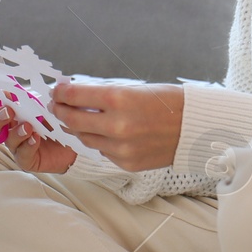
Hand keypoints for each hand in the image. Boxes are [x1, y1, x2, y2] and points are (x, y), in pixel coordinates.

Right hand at [0, 90, 77, 173]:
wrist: (73, 141)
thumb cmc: (55, 120)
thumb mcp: (44, 103)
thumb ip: (31, 94)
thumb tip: (19, 82)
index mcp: (10, 108)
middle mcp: (9, 126)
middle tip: (8, 112)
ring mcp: (16, 143)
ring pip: (5, 139)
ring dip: (15, 131)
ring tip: (28, 127)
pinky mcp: (26, 158)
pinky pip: (22, 153)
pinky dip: (27, 145)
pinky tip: (35, 139)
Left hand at [48, 81, 182, 170]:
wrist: (195, 127)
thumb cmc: (166, 102)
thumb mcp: (133, 89)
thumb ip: (103, 94)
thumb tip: (75, 94)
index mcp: (119, 99)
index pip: (74, 95)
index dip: (61, 93)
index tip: (56, 91)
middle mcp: (117, 125)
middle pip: (72, 120)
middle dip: (60, 111)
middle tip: (56, 106)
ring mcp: (121, 147)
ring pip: (84, 138)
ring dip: (76, 128)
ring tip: (73, 119)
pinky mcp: (126, 163)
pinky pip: (102, 151)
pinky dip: (98, 141)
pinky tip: (100, 132)